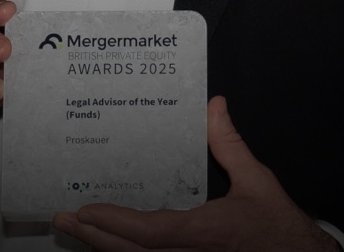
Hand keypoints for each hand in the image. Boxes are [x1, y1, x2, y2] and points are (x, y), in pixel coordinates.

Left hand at [52, 97, 337, 251]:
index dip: (114, 223)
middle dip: (94, 237)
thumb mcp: (257, 182)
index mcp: (206, 231)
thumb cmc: (279, 228)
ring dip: (104, 249)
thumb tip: (213, 106)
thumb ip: (229, 144)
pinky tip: (109, 245)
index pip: (150, 232)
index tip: (86, 209)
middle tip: (64, 218)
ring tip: (77, 229)